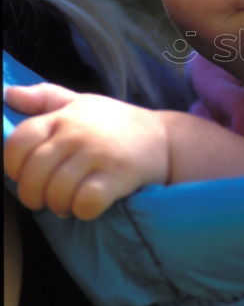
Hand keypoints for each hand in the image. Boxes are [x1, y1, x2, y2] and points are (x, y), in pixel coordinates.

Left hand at [4, 84, 169, 220]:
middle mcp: (76, 134)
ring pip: (57, 194)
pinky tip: (90, 205)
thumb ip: (45, 98)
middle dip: (34, 196)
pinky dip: (83, 211)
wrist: (165, 139)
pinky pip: (85, 203)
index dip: (14, 166)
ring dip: (60, 206)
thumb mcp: (81, 102)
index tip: (24, 175)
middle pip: (34, 175)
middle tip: (45, 199)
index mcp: (63, 117)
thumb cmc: (117, 123)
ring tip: (69, 202)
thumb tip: (9, 94)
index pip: (18, 143)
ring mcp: (97, 155)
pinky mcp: (117, 176)